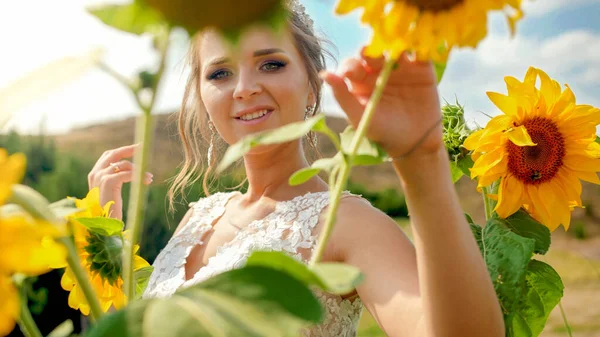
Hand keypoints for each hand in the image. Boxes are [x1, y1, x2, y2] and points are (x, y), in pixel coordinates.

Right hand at [87, 144, 152, 219]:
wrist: (102, 224)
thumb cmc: (108, 210)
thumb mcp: (110, 191)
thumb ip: (114, 179)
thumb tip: (130, 169)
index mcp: (94, 174)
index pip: (108, 155)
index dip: (122, 150)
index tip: (135, 148)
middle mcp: (95, 173)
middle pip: (114, 154)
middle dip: (129, 149)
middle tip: (143, 148)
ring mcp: (100, 176)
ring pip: (124, 164)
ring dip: (139, 169)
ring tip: (150, 177)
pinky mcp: (108, 181)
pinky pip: (127, 173)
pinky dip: (138, 175)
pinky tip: (146, 180)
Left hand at [321, 49, 443, 158]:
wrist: (414, 143)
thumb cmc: (381, 132)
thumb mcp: (359, 116)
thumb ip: (342, 96)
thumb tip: (324, 73)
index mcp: (360, 80)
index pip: (353, 64)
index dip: (352, 65)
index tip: (354, 72)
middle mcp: (378, 69)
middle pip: (374, 51)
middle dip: (374, 51)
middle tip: (375, 57)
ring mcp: (400, 66)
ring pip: (396, 47)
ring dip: (397, 43)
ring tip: (398, 49)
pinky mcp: (422, 68)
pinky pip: (421, 52)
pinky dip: (420, 47)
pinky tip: (419, 49)